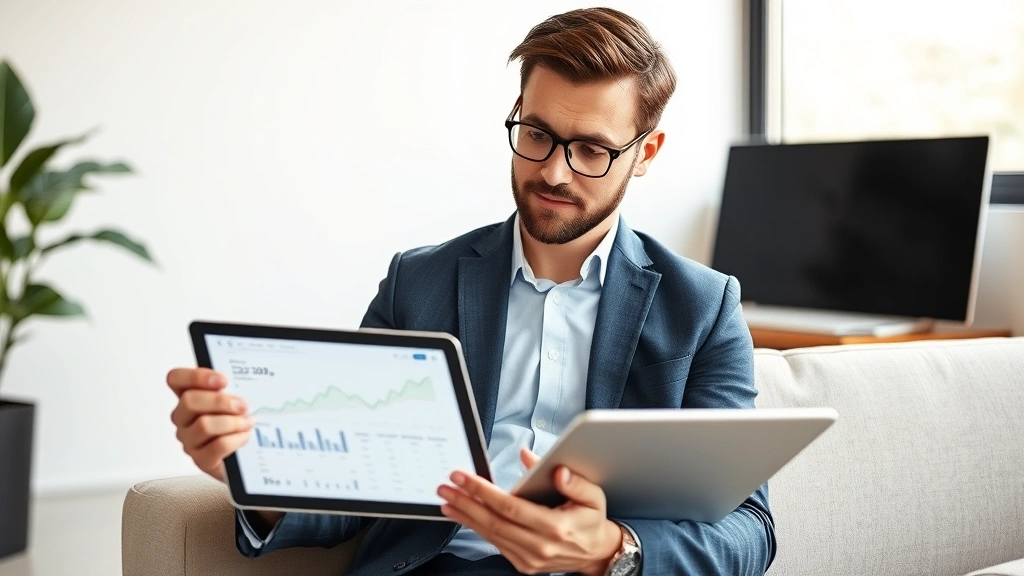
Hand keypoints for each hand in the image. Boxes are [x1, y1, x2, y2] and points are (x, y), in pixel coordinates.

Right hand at [167, 367, 253, 482]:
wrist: (247, 456)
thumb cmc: (238, 421)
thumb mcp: (234, 399)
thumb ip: (233, 387)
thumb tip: (246, 379)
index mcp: (188, 396)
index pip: (175, 379)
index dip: (196, 376)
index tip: (223, 381)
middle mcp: (183, 417)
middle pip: (189, 401)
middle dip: (221, 401)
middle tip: (243, 405)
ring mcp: (189, 439)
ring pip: (204, 425)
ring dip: (232, 422)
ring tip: (247, 422)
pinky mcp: (201, 460)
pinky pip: (217, 446)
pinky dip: (236, 439)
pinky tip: (245, 436)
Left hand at [438, 448, 621, 575]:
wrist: (596, 552)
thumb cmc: (592, 520)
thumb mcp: (593, 496)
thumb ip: (572, 480)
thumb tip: (544, 464)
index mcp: (556, 526)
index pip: (510, 507)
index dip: (483, 492)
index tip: (464, 478)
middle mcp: (540, 546)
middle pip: (494, 523)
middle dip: (466, 503)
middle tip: (446, 487)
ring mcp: (530, 558)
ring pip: (491, 535)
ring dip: (466, 516)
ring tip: (448, 500)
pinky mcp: (523, 564)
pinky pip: (495, 544)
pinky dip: (477, 528)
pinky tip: (466, 515)